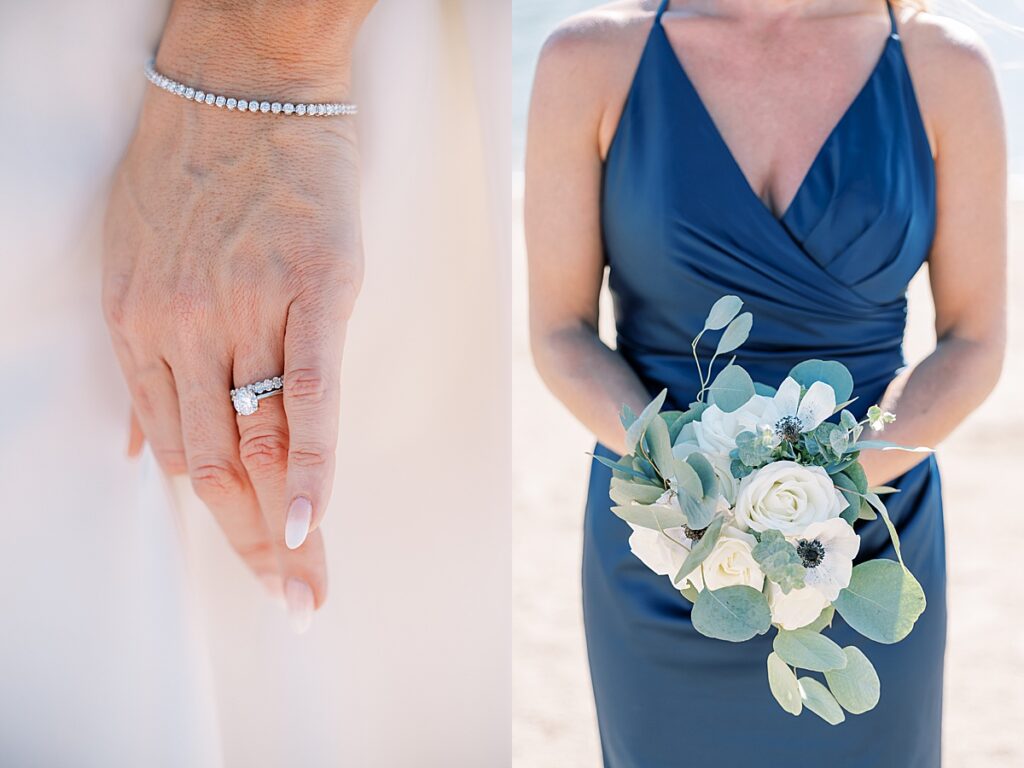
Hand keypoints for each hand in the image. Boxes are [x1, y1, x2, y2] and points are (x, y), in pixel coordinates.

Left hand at [103, 80, 361, 628]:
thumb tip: (140, 450)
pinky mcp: (311, 286)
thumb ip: (143, 363)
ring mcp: (245, 308)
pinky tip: (314, 521)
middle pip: (217, 466)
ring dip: (284, 528)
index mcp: (139, 329)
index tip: (260, 566)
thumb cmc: (193, 166)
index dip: (222, 524)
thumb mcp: (135, 260)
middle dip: (255, 549)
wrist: (247, 77)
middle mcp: (182, 330)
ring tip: (311, 589)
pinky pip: (309, 388)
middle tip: (293, 607)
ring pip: (257, 440)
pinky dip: (310, 460)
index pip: (181, 454)